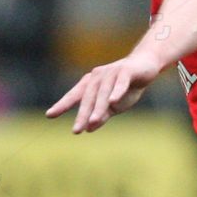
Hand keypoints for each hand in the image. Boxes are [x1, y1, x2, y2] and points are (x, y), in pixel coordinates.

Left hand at [47, 54, 163, 133]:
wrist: (147, 65)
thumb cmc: (127, 86)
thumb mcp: (114, 106)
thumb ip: (102, 115)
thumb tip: (88, 128)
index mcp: (91, 84)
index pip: (74, 95)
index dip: (62, 105)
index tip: (50, 115)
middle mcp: (97, 76)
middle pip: (88, 97)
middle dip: (82, 114)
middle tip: (76, 130)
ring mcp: (111, 73)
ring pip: (103, 92)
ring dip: (98, 108)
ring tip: (92, 122)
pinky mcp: (126, 71)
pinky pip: (120, 82)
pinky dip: (116, 92)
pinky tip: (113, 101)